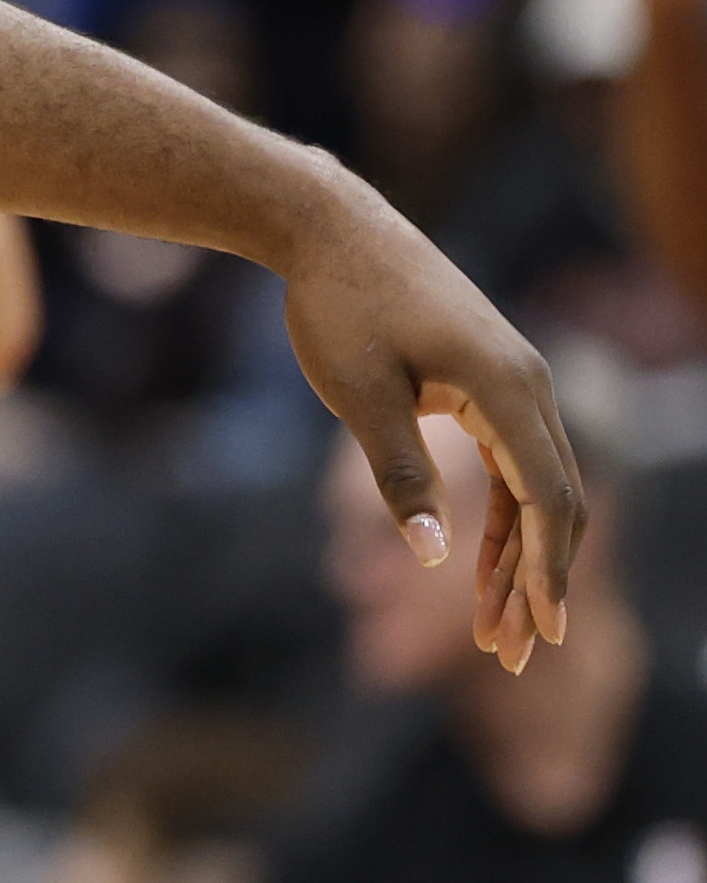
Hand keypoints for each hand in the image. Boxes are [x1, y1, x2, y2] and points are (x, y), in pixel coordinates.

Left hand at [275, 160, 580, 671]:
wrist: (328, 229)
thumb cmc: (337, 306)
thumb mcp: (358, 396)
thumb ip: (398, 475)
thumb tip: (429, 556)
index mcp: (507, 388)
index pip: (548, 498)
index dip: (548, 571)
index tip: (541, 632)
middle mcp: (528, 385)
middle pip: (555, 502)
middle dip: (536, 581)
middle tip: (512, 653)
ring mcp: (513, 382)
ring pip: (535, 487)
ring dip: (519, 557)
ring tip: (494, 629)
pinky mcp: (488, 382)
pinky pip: (510, 464)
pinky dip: (500, 517)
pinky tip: (474, 566)